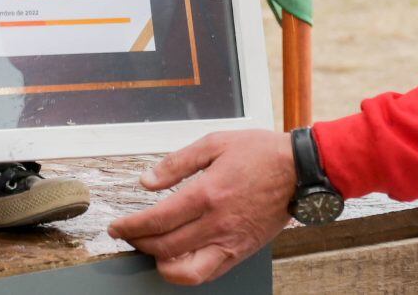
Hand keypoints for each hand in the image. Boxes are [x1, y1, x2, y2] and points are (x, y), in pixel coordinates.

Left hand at [108, 130, 294, 285]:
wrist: (299, 171)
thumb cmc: (260, 154)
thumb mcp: (214, 143)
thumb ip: (177, 163)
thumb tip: (147, 180)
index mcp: (207, 193)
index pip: (158, 219)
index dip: (131, 226)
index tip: (118, 227)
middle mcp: (217, 222)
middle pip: (165, 245)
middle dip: (139, 243)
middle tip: (128, 235)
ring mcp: (230, 241)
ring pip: (186, 270)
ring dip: (161, 264)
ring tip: (151, 250)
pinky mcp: (241, 252)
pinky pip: (209, 273)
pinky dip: (187, 273)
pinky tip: (177, 260)